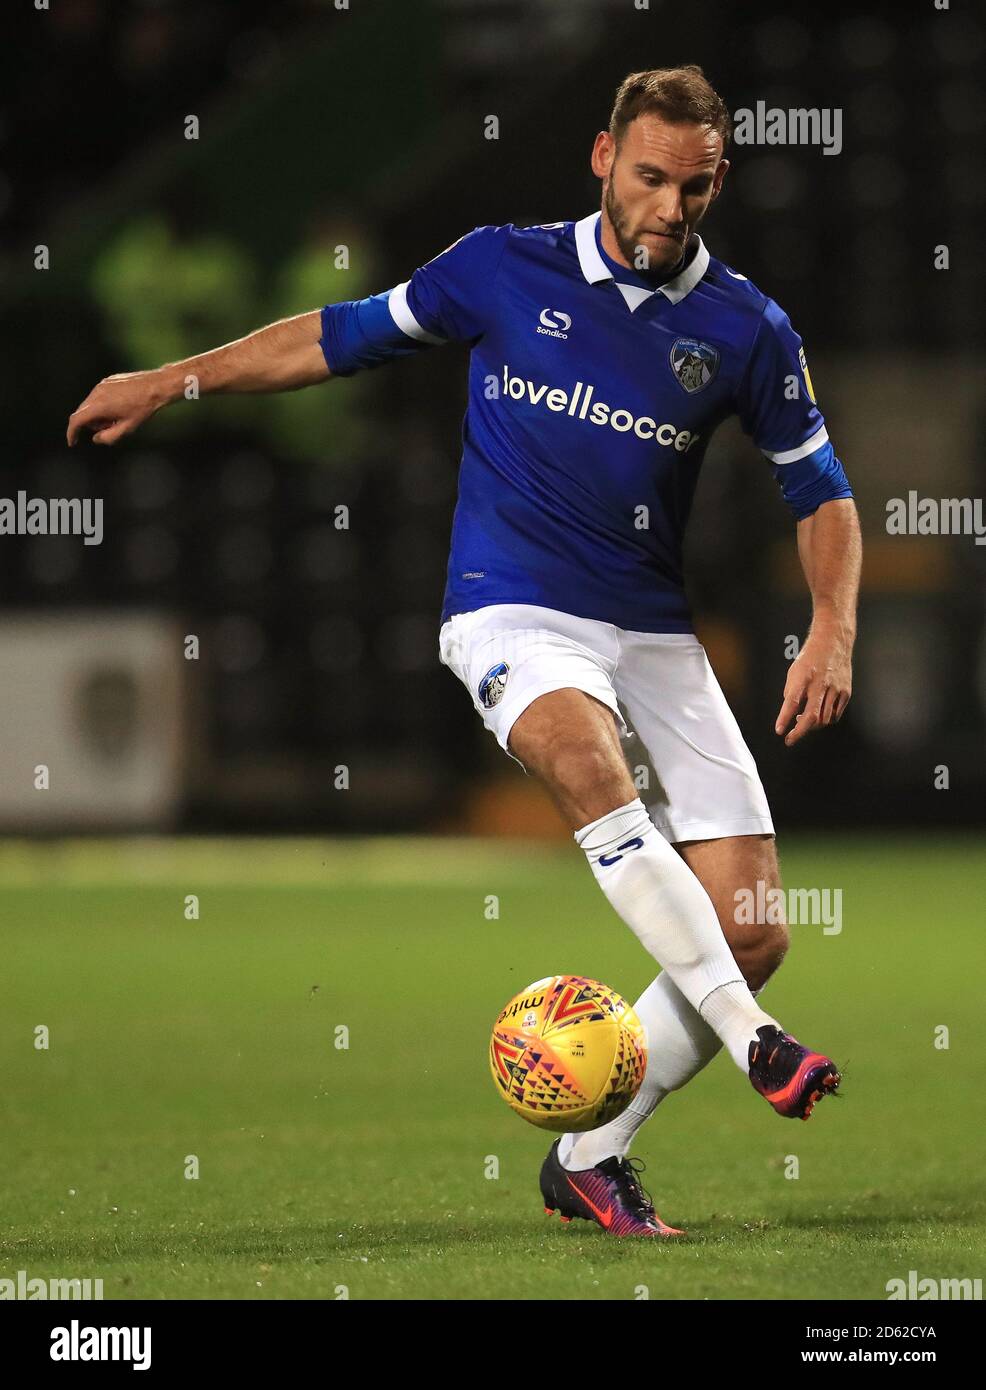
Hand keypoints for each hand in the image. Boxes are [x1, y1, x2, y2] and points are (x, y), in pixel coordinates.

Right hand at [67, 369, 171, 446]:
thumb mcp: (127, 428)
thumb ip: (109, 437)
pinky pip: (98, 396)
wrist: (156, 386)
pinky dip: (102, 405)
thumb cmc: (143, 408)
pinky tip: (119, 407)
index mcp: (99, 406)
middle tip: (109, 427)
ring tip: (117, 417)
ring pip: (90, 404)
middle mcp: (96, 393)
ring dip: (97, 414)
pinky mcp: (107, 381)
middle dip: (91, 424)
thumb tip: (96, 438)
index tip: (73, 442)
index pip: (76, 420)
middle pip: (82, 413)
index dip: (72, 433)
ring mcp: (101, 385)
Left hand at [775, 631, 851, 746]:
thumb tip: (791, 714)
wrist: (833, 643)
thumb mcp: (794, 672)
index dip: (785, 717)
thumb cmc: (810, 659)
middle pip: (812, 715)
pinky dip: (825, 719)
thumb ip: (792, 693)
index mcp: (804, 677)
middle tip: (790, 740)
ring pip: (824, 719)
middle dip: (799, 732)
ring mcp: (835, 689)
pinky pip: (835, 715)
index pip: (792, 701)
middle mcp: (820, 684)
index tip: (779, 731)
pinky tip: (818, 715)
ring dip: (811, 726)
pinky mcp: (846, 692)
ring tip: (802, 722)